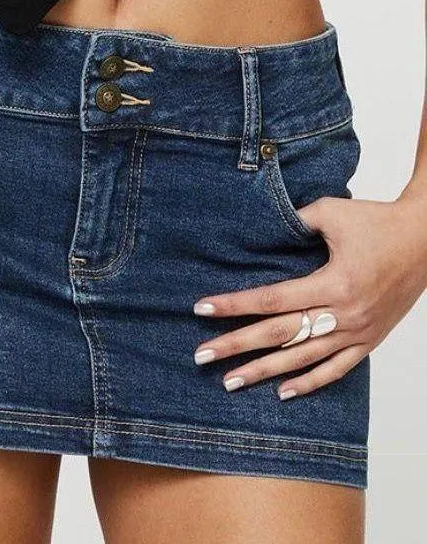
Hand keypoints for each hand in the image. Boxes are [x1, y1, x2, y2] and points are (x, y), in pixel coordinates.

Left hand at [192, 195, 426, 398]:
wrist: (426, 239)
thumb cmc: (377, 221)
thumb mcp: (331, 212)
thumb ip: (294, 221)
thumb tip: (258, 228)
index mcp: (333, 283)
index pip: (271, 299)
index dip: (234, 305)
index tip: (202, 308)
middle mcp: (344, 314)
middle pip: (279, 335)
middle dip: (237, 346)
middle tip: (202, 356)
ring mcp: (358, 332)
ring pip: (303, 359)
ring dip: (264, 372)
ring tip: (230, 382)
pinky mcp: (369, 339)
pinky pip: (337, 369)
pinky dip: (310, 383)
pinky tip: (283, 392)